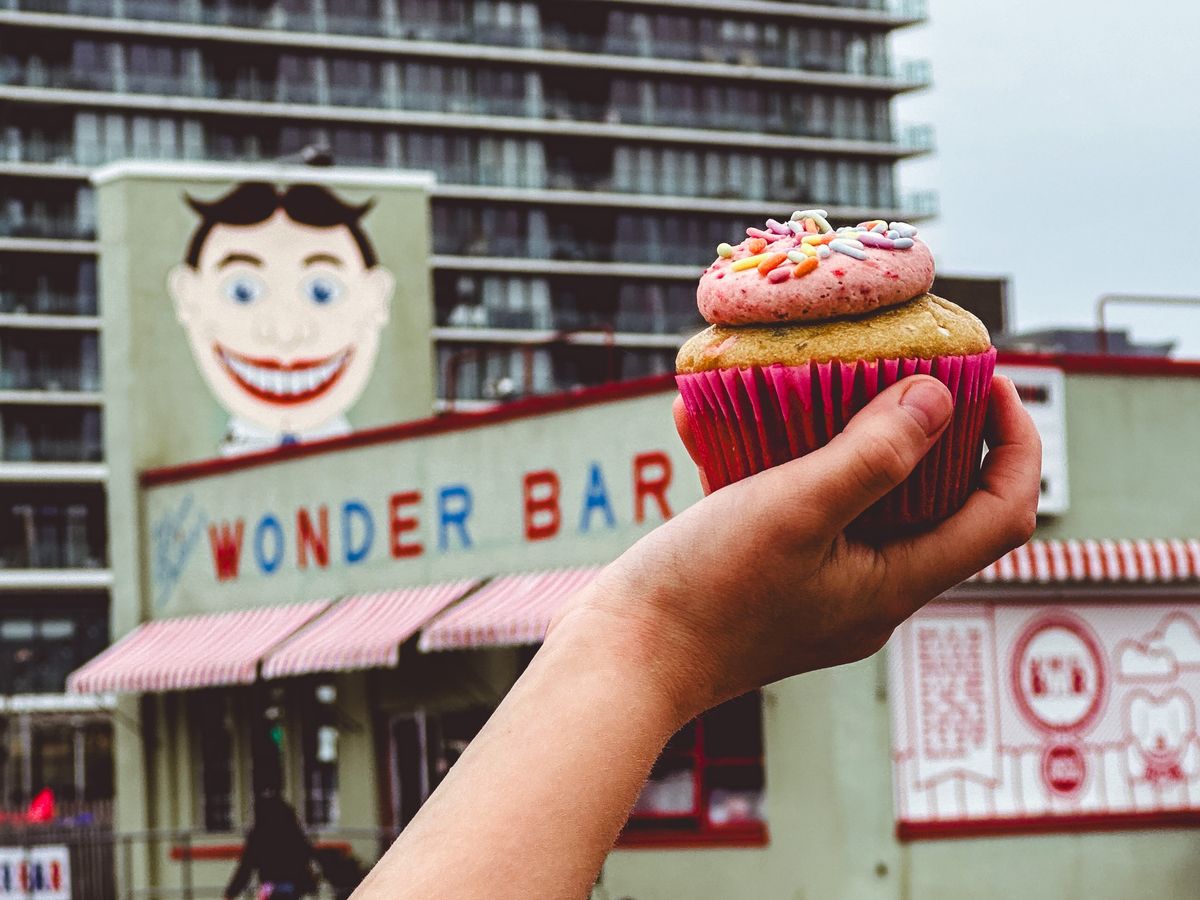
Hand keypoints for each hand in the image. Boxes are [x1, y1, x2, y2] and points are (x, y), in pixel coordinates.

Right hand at [550, 375, 1040, 721]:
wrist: (621, 662)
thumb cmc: (704, 594)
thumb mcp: (792, 511)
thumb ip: (871, 457)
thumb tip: (943, 398)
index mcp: (893, 585)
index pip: (1001, 514)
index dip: (1014, 442)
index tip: (986, 377)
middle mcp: (868, 591)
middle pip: (941, 503)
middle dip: (937, 429)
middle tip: (908, 365)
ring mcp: (818, 587)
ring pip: (863, 500)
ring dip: (850, 437)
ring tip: (820, 377)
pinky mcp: (770, 578)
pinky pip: (794, 508)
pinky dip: (773, 460)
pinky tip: (714, 417)